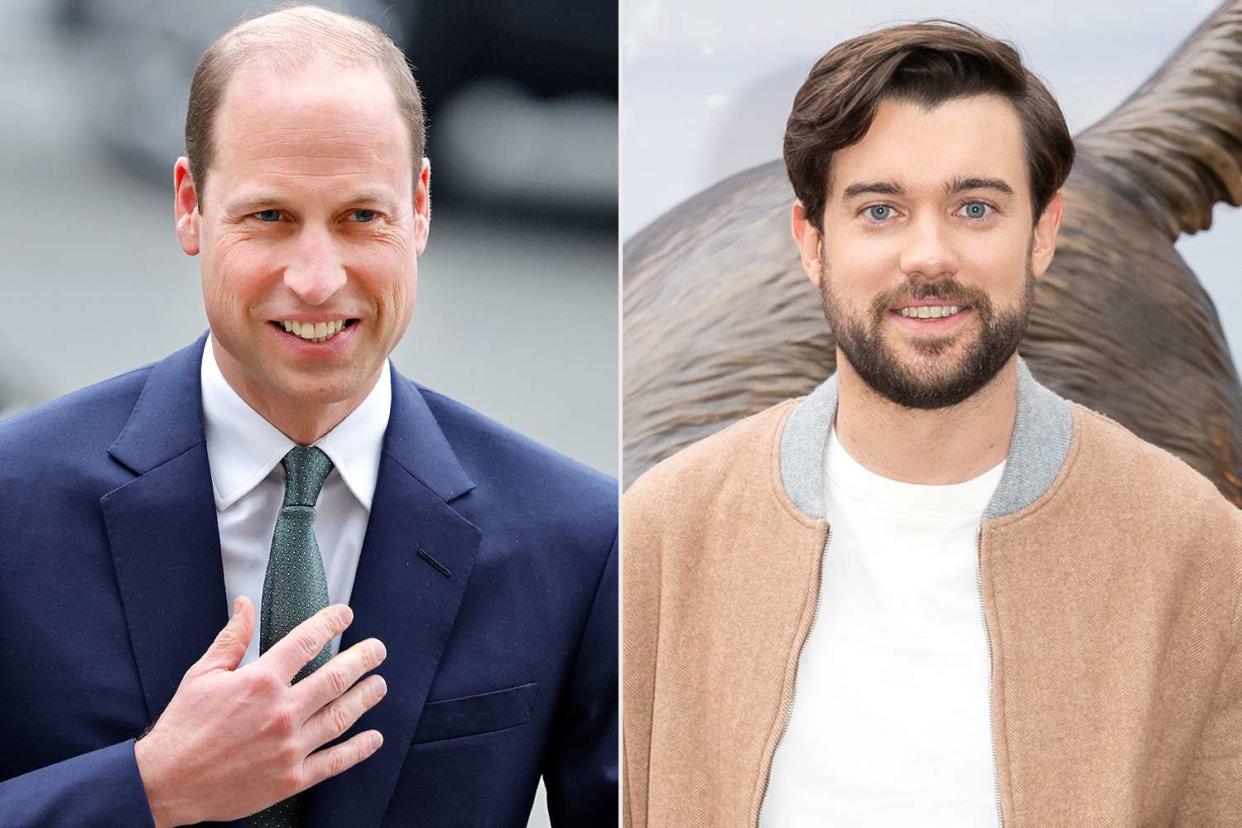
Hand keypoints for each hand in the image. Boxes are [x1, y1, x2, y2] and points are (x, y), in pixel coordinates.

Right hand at [134, 597, 387, 827]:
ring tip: (379, 685)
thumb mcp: (202, 675)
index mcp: (260, 681)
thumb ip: (232, 639)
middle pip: (335, 677)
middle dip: (363, 659)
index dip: (330, 623)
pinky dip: (359, 748)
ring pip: (342, 716)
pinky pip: (335, 761)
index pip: (306, 642)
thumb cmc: (183, 727)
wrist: (165, 783)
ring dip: (366, 697)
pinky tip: (374, 737)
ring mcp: (289, 747)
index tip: (345, 615)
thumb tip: (245, 604)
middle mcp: (280, 711)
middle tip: (378, 649)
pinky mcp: (291, 778)